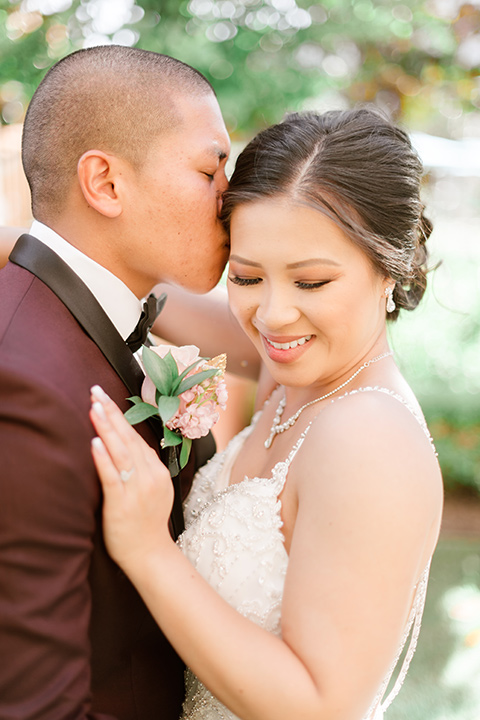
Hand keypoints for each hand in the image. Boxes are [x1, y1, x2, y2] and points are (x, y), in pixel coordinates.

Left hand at [90, 385, 174, 571]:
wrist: (150, 553)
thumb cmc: (147, 523)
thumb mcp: (155, 490)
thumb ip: (145, 467)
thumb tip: (131, 445)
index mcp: (158, 471)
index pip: (138, 437)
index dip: (121, 416)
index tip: (107, 398)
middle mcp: (150, 476)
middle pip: (129, 438)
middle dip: (112, 413)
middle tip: (97, 392)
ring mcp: (137, 489)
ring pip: (121, 452)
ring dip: (107, 428)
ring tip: (94, 408)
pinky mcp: (122, 503)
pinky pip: (113, 476)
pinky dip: (104, 458)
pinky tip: (94, 443)